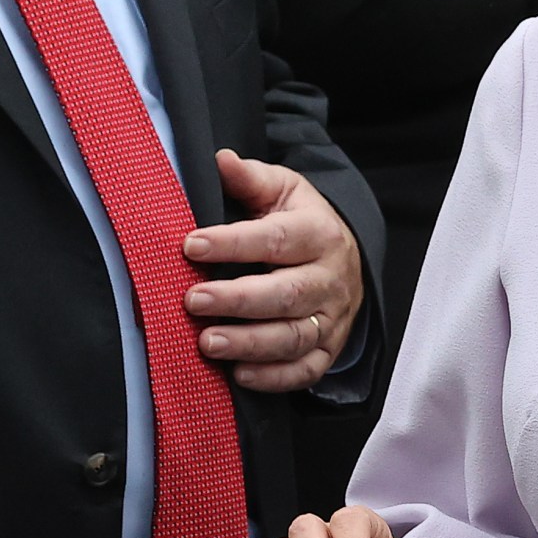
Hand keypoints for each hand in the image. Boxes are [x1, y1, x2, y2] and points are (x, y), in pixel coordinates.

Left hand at [181, 149, 361, 392]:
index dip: (232, 243)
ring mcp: (331, 318)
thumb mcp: (282, 190)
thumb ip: (250, 178)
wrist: (346, 258)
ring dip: (250, 343)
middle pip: (285, 294)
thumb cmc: (301, 221)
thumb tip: (220, 160)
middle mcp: (328, 278)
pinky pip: (305, 371)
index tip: (191, 245)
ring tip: (208, 343)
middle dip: (237, 300)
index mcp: (317, 233)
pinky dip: (273, 377)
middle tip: (193, 301)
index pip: (274, 239)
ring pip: (293, 337)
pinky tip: (238, 375)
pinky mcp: (328, 349)